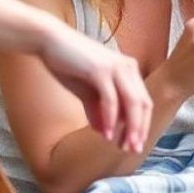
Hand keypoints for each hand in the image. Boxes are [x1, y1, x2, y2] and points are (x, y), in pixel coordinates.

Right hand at [38, 28, 152, 152]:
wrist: (49, 42)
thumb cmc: (68, 64)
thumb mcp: (86, 91)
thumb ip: (97, 109)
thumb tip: (104, 131)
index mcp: (128, 70)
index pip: (144, 102)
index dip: (141, 125)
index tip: (133, 145)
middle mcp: (128, 67)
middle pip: (143, 104)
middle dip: (139, 129)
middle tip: (132, 150)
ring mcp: (116, 66)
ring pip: (132, 102)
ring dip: (129, 127)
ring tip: (123, 146)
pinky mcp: (100, 69)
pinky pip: (111, 99)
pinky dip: (110, 118)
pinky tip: (105, 133)